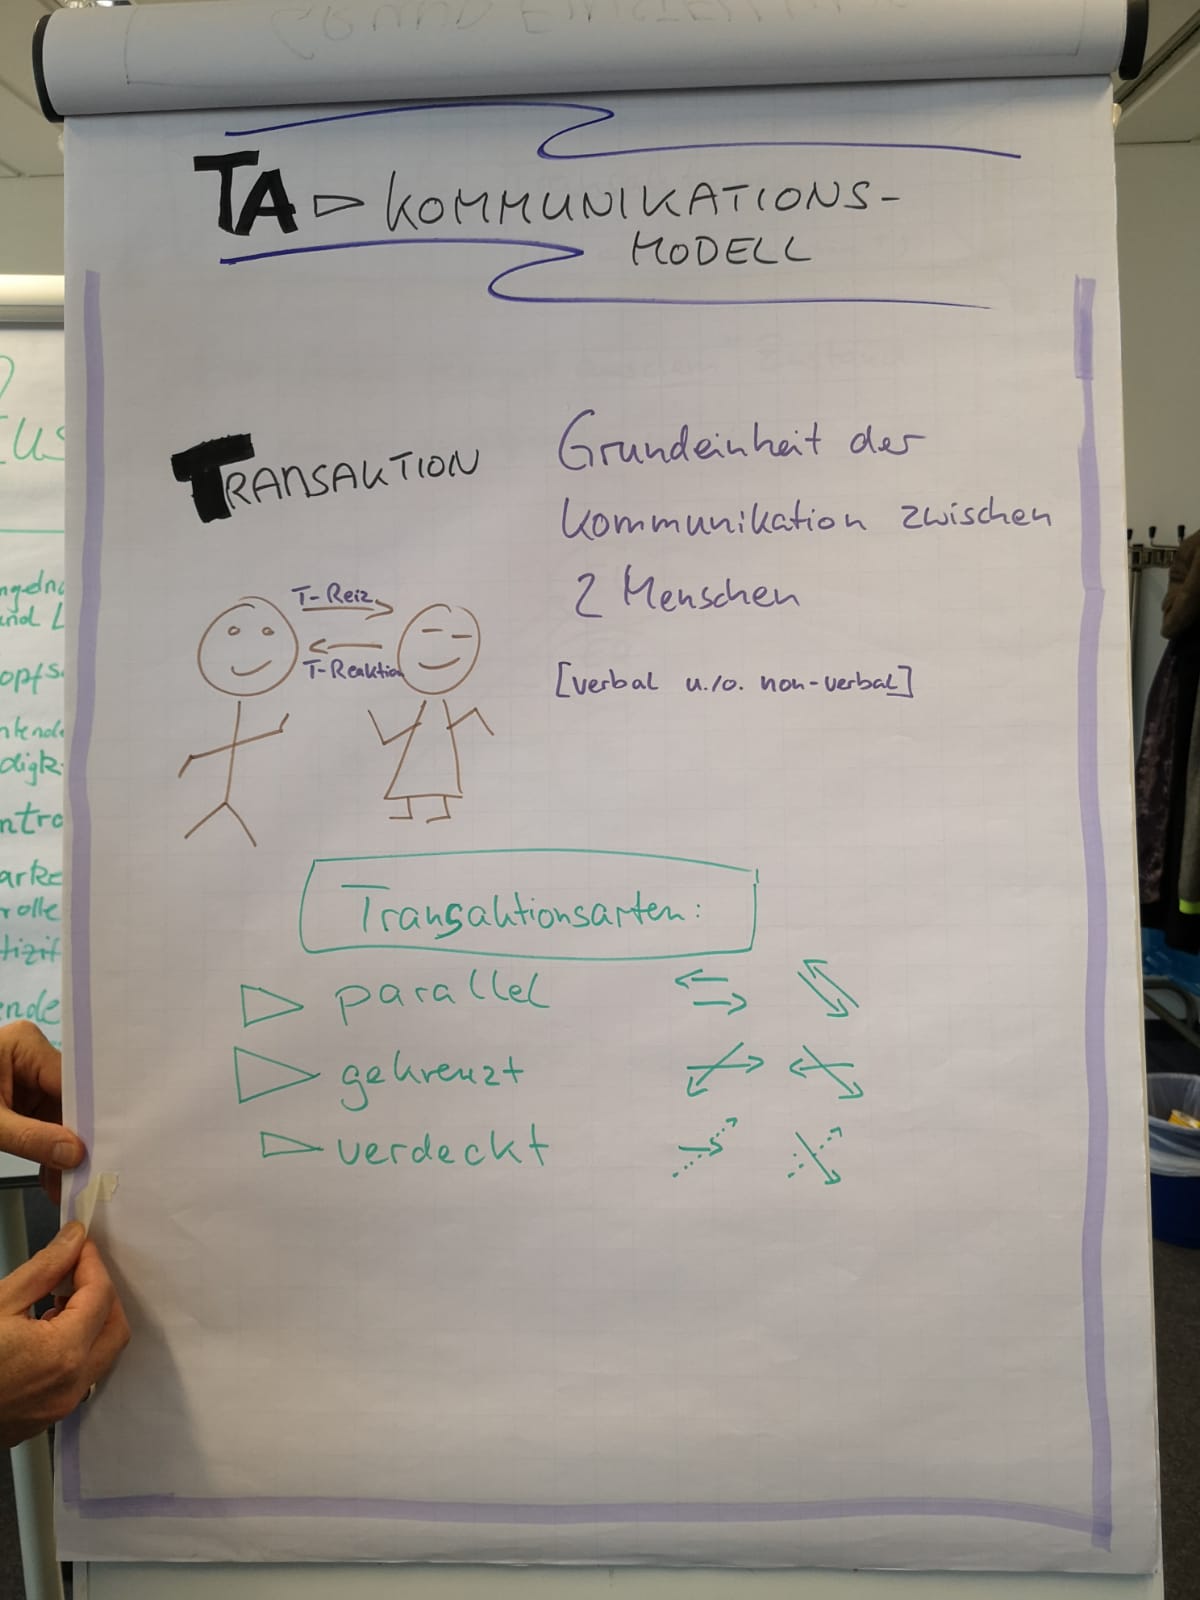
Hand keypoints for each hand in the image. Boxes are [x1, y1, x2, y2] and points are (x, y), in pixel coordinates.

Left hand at [0, 1020, 83, 1201]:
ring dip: (61, 1151)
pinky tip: (53, 1180)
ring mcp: (25, 1079)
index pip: (69, 1079)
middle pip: (67, 1098)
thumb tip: (75, 1154)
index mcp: (24, 1045)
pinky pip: (42, 1124)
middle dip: (74, 1138)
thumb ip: (31, 1138)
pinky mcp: (19, 1100)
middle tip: (92, 1172)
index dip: (87, 1113)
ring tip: (70, 1186)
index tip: (105, 1146)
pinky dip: (45, 1151)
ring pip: (57, 1116)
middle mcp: (30, 1057)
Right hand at [0, 1221, 130, 1447]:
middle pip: (115, 1328)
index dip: (92, 1263)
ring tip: (57, 1301)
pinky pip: (81, 1376)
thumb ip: (44, 1269)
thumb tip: (73, 1239)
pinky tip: (46, 1333)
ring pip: (102, 1355)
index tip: (79, 1246)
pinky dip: (77, 1348)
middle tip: (76, 1272)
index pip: (101, 1295)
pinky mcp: (47, 1416)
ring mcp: (61, 1406)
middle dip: (103, 1294)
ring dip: (91, 1322)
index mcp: (62, 1353)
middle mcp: (71, 1385)